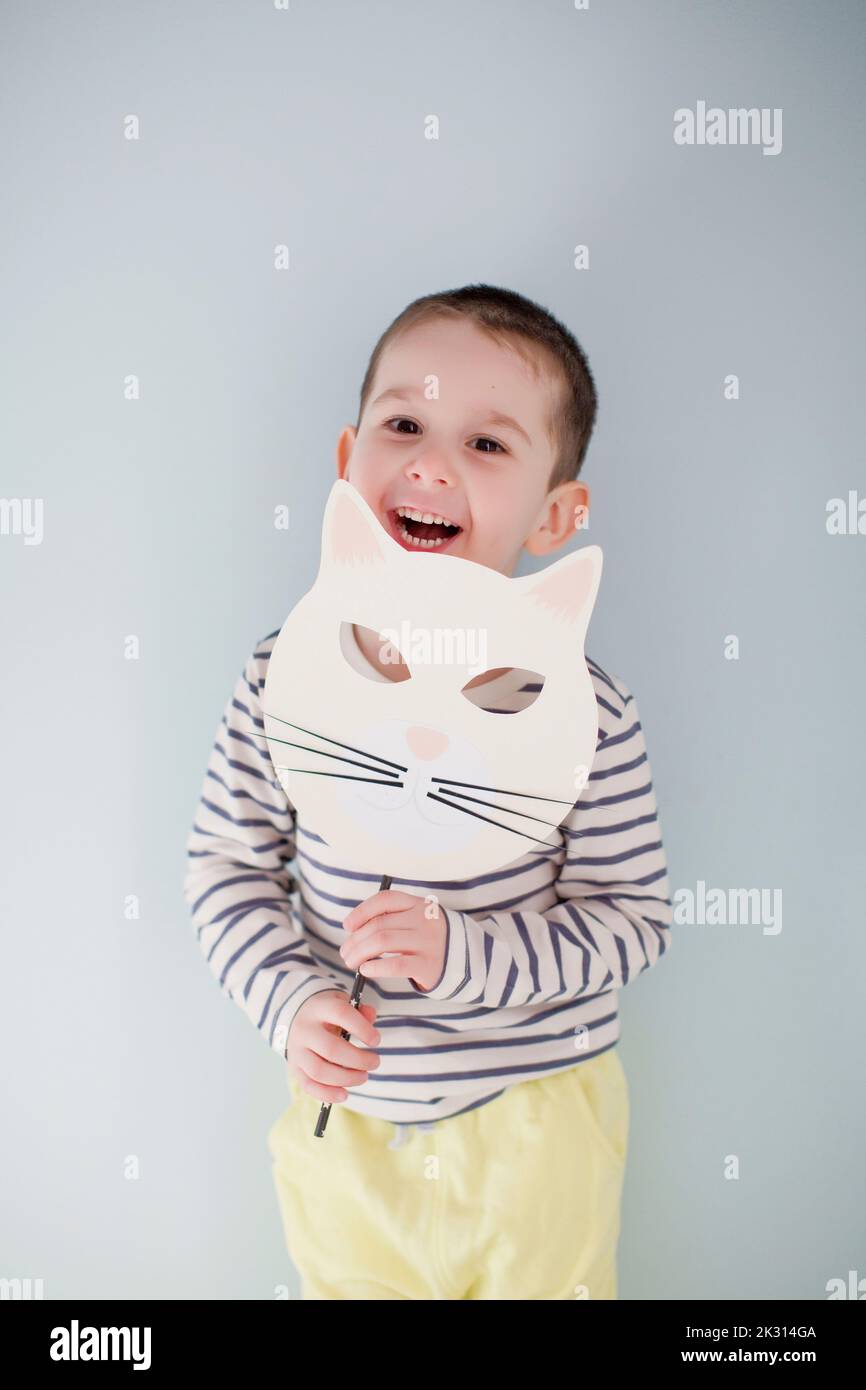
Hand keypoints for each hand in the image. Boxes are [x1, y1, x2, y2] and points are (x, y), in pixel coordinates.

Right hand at [288, 989, 380, 1103]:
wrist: (297, 1019)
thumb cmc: (327, 1014)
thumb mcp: (342, 1003)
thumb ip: (360, 1010)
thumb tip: (371, 1016)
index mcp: (320, 1008)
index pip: (341, 1014)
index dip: (361, 1028)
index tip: (376, 1040)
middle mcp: (305, 1029)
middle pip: (331, 1049)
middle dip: (358, 1060)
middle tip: (375, 1062)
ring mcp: (296, 1050)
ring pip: (319, 1071)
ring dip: (346, 1079)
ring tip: (363, 1077)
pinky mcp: (294, 1068)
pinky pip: (308, 1086)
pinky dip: (327, 1094)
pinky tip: (344, 1094)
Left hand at [339, 889, 446, 993]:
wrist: (468, 961)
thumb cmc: (430, 941)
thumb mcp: (417, 921)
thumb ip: (392, 919)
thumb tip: (354, 929)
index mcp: (419, 905)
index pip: (385, 900)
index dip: (361, 911)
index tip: (347, 926)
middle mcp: (424, 920)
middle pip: (379, 924)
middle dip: (355, 939)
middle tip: (345, 952)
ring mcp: (428, 941)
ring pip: (382, 942)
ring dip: (359, 952)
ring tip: (351, 962)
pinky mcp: (429, 965)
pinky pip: (395, 964)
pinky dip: (375, 967)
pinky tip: (365, 970)